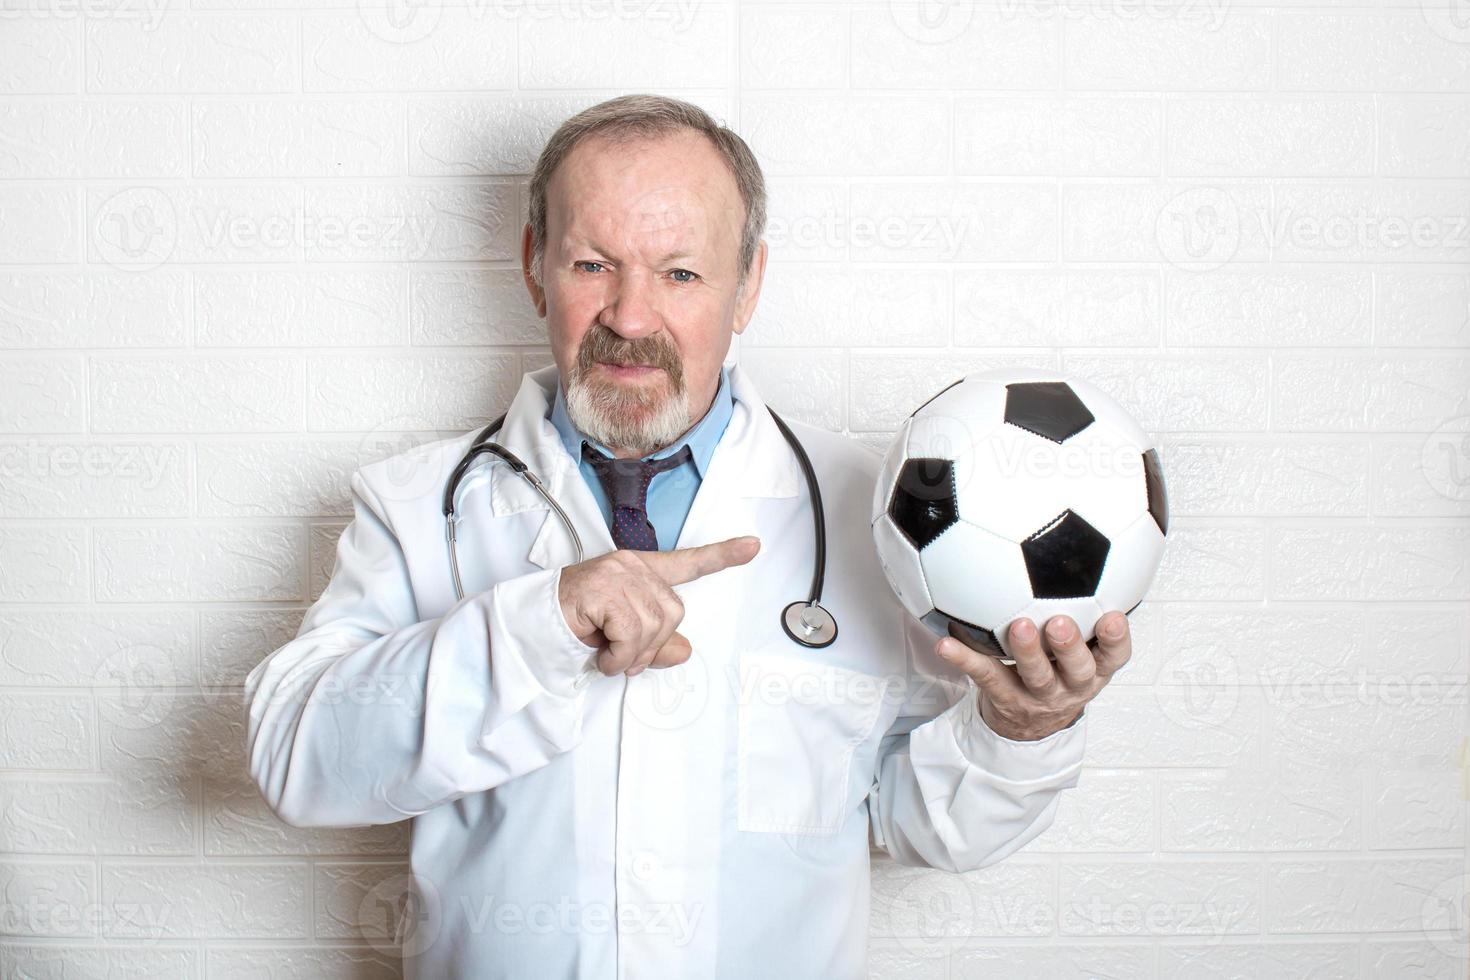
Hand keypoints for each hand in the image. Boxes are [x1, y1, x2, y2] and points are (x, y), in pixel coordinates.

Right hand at [558, 535, 760, 677]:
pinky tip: (600, 653)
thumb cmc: (574, 626)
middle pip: (673, 613)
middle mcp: (631, 566)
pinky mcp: (601, 589)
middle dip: (651, 645)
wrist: (532, 625)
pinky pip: (631, 634)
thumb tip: (686, 651)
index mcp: (639, 571)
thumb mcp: (622, 639)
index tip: (753, 546)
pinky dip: (618, 656)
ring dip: (630, 654)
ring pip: (653, 626)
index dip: (721, 556)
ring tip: (607, 654)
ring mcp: (616, 574)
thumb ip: (655, 645)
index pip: (686, 563)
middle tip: (622, 656)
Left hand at [934, 611, 1132, 740]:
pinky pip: (984, 676)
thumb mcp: (1084, 652)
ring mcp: (1039, 696)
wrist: (1031, 725)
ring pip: (1035, 675)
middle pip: (1077, 669)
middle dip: (1070, 646)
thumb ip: (1088, 613)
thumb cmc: (1059, 672)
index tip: (1112, 617)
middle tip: (1058, 623)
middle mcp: (1072, 685)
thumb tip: (1091, 552)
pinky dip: (964, 658)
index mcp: (1095, 669)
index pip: (1115, 656)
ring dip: (1026, 650)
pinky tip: (947, 644)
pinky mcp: (1005, 698)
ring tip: (1017, 626)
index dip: (1116, 638)